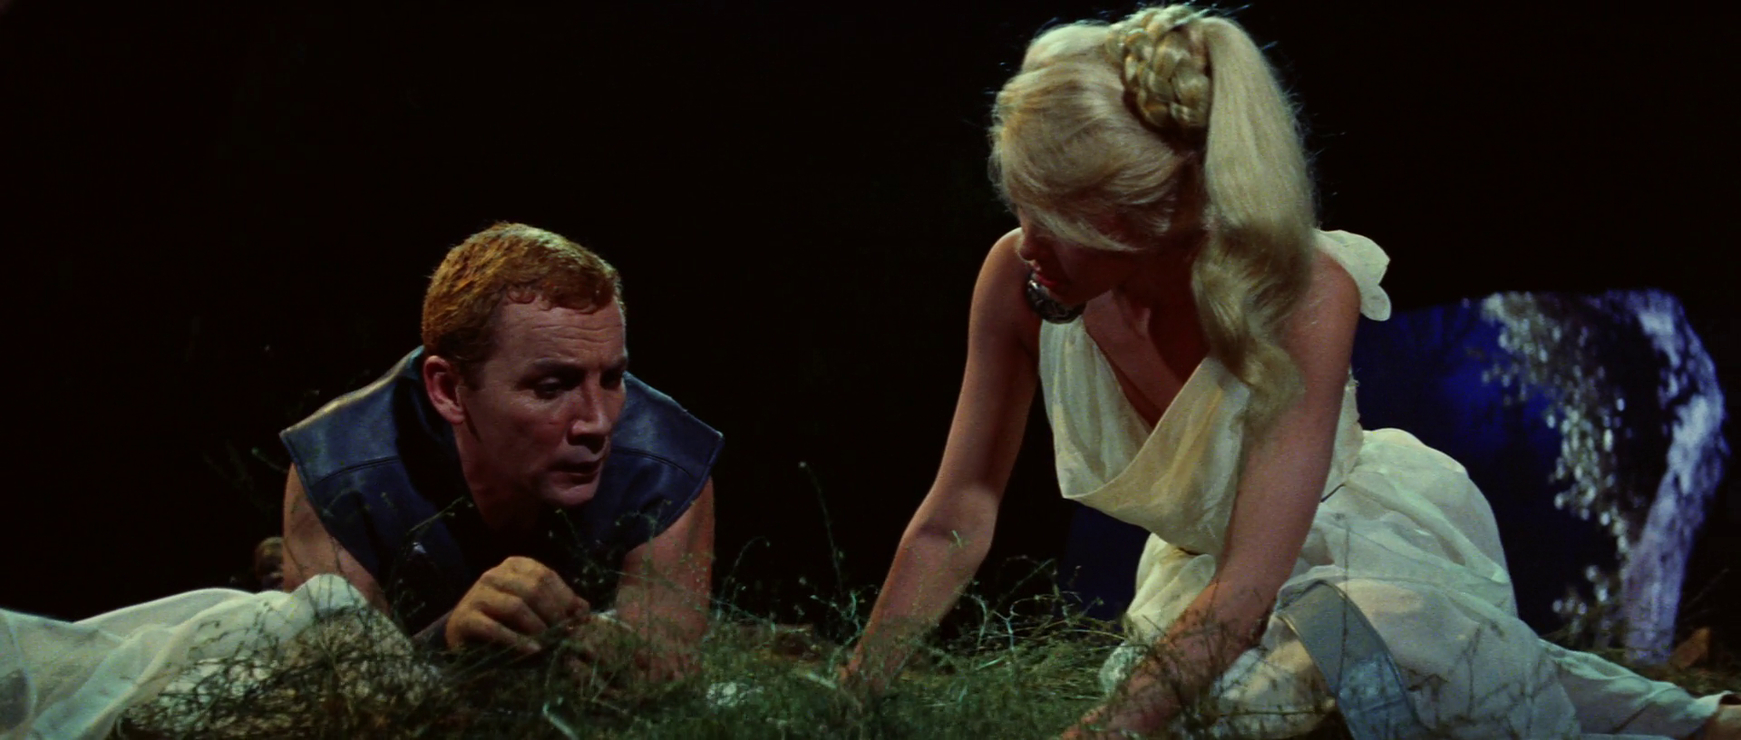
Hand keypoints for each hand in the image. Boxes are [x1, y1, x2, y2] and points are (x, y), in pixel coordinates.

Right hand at [445, 556, 588, 652]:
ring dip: (538, 627)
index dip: (565, 598)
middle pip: (533, 589)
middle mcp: (493, 575)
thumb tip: (585, 610)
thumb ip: (558, 606)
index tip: (578, 620)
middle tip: (565, 635)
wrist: (465, 638)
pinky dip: (517, 641)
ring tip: (549, 644)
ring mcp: (476, 594)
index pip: (546, 576)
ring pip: (516, 606)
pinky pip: (495, 628)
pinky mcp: (464, 618)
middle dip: (553, 614)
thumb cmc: (506, 622)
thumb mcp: (534, 610)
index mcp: (514, 566)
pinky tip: (532, 651)